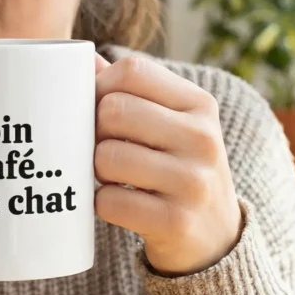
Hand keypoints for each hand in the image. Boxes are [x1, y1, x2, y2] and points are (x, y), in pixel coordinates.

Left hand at [94, 54, 242, 276]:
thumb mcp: (170, 122)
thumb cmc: (177, 168)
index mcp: (199, 104)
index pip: (131, 71)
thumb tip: (80, 58)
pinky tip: (121, 205)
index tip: (98, 111)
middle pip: (113, 110)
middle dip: (94, 132)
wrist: (215, 237)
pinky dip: (103, 204)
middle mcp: (203, 138)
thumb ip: (129, 89)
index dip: (99, 88)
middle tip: (104, 149)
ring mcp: (193, 182)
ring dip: (96, 171)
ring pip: (106, 156)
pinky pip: (109, 201)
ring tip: (113, 178)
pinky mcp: (176, 222)